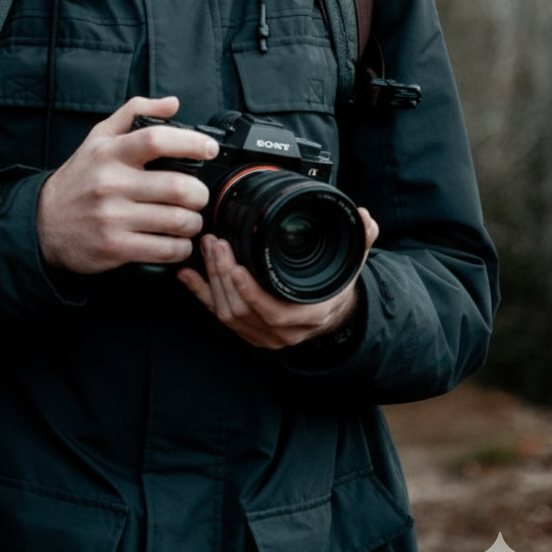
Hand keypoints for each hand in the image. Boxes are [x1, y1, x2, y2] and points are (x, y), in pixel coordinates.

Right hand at [36, 95, 218, 273]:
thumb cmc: (80, 177)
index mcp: (111, 153)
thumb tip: (172, 103)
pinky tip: (177, 241)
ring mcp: (112, 217)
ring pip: (176, 221)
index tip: (209, 148)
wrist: (44, 222)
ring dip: (193, 223)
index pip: (157, 140)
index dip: (191, 142)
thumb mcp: (99, 137)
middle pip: (177, 187)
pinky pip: (164, 249)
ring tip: (190, 220)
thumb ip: (135, 112)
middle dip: (199, 194)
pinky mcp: (114, 247)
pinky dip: (180, 247)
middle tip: (198, 196)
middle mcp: (111, 183)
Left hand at [177, 208, 378, 349]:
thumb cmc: (333, 288)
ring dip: (212, 279)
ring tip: (208, 247)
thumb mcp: (351, 264)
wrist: (330, 315)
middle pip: (243, 309)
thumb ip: (360, 240)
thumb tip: (365, 218)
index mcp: (308, 315)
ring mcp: (260, 332)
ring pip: (227, 312)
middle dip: (224, 275)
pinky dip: (198, 293)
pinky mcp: (244, 328)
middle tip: (216, 243)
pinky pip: (216, 313)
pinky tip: (186, 273)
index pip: (274, 312)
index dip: (252, 293)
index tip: (237, 267)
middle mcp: (282, 330)